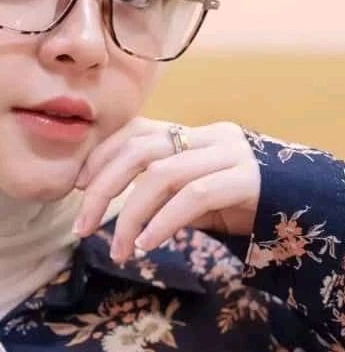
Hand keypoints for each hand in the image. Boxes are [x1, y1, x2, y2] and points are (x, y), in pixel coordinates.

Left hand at [73, 118, 260, 264]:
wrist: (304, 202)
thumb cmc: (238, 198)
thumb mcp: (192, 188)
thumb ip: (157, 184)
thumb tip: (100, 194)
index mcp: (189, 131)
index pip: (133, 132)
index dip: (100, 156)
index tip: (77, 186)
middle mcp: (205, 135)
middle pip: (139, 149)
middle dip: (103, 186)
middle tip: (82, 224)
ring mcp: (227, 153)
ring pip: (162, 173)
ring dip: (130, 215)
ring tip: (117, 249)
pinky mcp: (244, 178)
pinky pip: (193, 197)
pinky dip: (163, 221)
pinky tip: (148, 244)